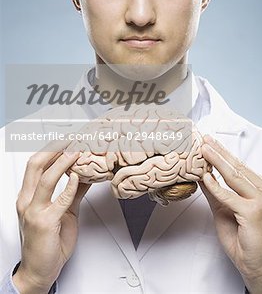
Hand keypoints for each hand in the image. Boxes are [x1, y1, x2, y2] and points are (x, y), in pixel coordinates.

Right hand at [13, 138, 89, 293]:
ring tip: (76, 152)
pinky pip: (59, 200)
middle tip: (70, 138)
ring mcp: (34, 212)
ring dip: (62, 162)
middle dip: (53, 149)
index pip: (35, 165)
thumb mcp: (63, 213)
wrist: (39, 271)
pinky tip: (79, 177)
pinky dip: (70, 186)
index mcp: (29, 197)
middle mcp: (27, 201)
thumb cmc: (48, 242)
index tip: (66, 139)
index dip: (50, 149)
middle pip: (35, 165)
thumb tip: (86, 176)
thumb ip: (73, 194)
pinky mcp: (45, 223)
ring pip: (46, 179)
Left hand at [199, 135, 261, 293]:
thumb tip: (200, 173)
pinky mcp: (253, 212)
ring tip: (203, 150)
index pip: (241, 167)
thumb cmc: (244, 238)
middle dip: (219, 152)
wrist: (256, 265)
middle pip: (238, 167)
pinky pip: (229, 196)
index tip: (210, 143)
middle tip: (204, 140)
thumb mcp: (224, 208)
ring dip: (216, 162)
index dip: (224, 153)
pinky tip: (205, 177)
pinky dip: (216, 187)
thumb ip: (215, 190)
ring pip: (234, 177)